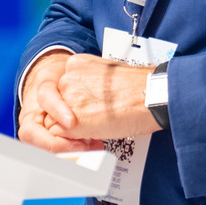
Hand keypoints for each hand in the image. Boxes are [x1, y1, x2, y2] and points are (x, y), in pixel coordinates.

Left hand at [17, 51, 158, 150]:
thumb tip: (89, 98)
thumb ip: (90, 84)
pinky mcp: (70, 122)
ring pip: (56, 121)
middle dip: (72, 116)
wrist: (149, 96)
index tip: (89, 108)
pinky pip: (61, 136)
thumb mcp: (107, 75)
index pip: (63, 89)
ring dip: (72, 129)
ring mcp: (66, 100)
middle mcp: (66, 79)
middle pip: (56, 105)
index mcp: (75, 64)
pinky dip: (75, 140)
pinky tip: (94, 136)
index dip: (75, 103)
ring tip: (96, 128)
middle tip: (93, 120)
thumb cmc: (138, 87)